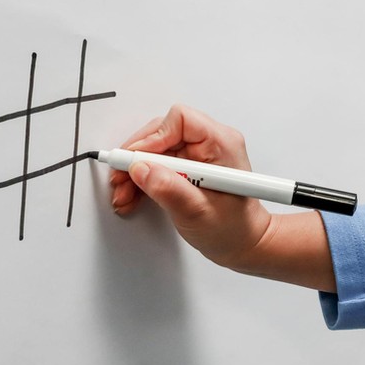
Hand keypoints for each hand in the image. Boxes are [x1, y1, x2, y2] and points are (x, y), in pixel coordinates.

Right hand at [110, 104, 271, 270]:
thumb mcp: (198, 212)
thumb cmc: (233, 229)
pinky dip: (143, 179)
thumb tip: (141, 169)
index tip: (135, 162)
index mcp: (221, 144)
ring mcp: (199, 154)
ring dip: (136, 172)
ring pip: (156, 150)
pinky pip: (159, 163)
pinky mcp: (189, 166)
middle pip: (162, 133)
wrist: (243, 244)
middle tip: (120, 180)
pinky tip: (133, 197)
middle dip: (137, 158)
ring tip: (124, 196)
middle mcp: (210, 143)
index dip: (153, 138)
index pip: (180, 120)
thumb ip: (169, 190)